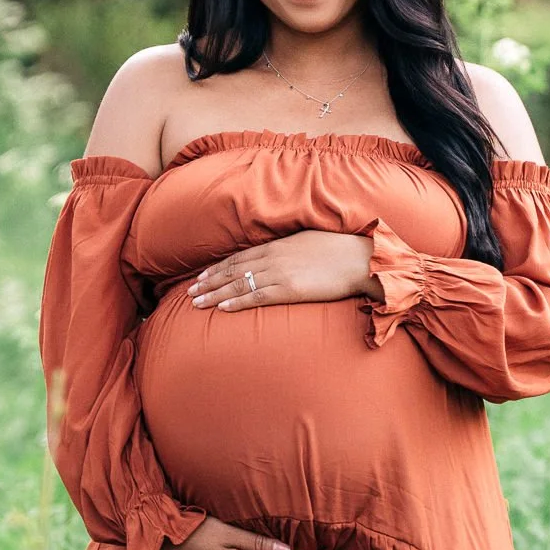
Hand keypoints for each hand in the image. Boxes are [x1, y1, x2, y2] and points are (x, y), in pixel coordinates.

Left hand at [187, 230, 382, 309]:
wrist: (360, 259)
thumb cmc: (340, 250)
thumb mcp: (308, 242)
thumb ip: (288, 250)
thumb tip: (278, 256)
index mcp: (277, 245)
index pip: (239, 257)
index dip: (217, 267)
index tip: (201, 275)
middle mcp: (273, 257)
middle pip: (232, 270)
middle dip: (209, 281)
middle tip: (190, 291)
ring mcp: (280, 273)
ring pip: (238, 283)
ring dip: (214, 293)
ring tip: (196, 302)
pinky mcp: (289, 289)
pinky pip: (256, 296)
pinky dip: (236, 302)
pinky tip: (222, 307)